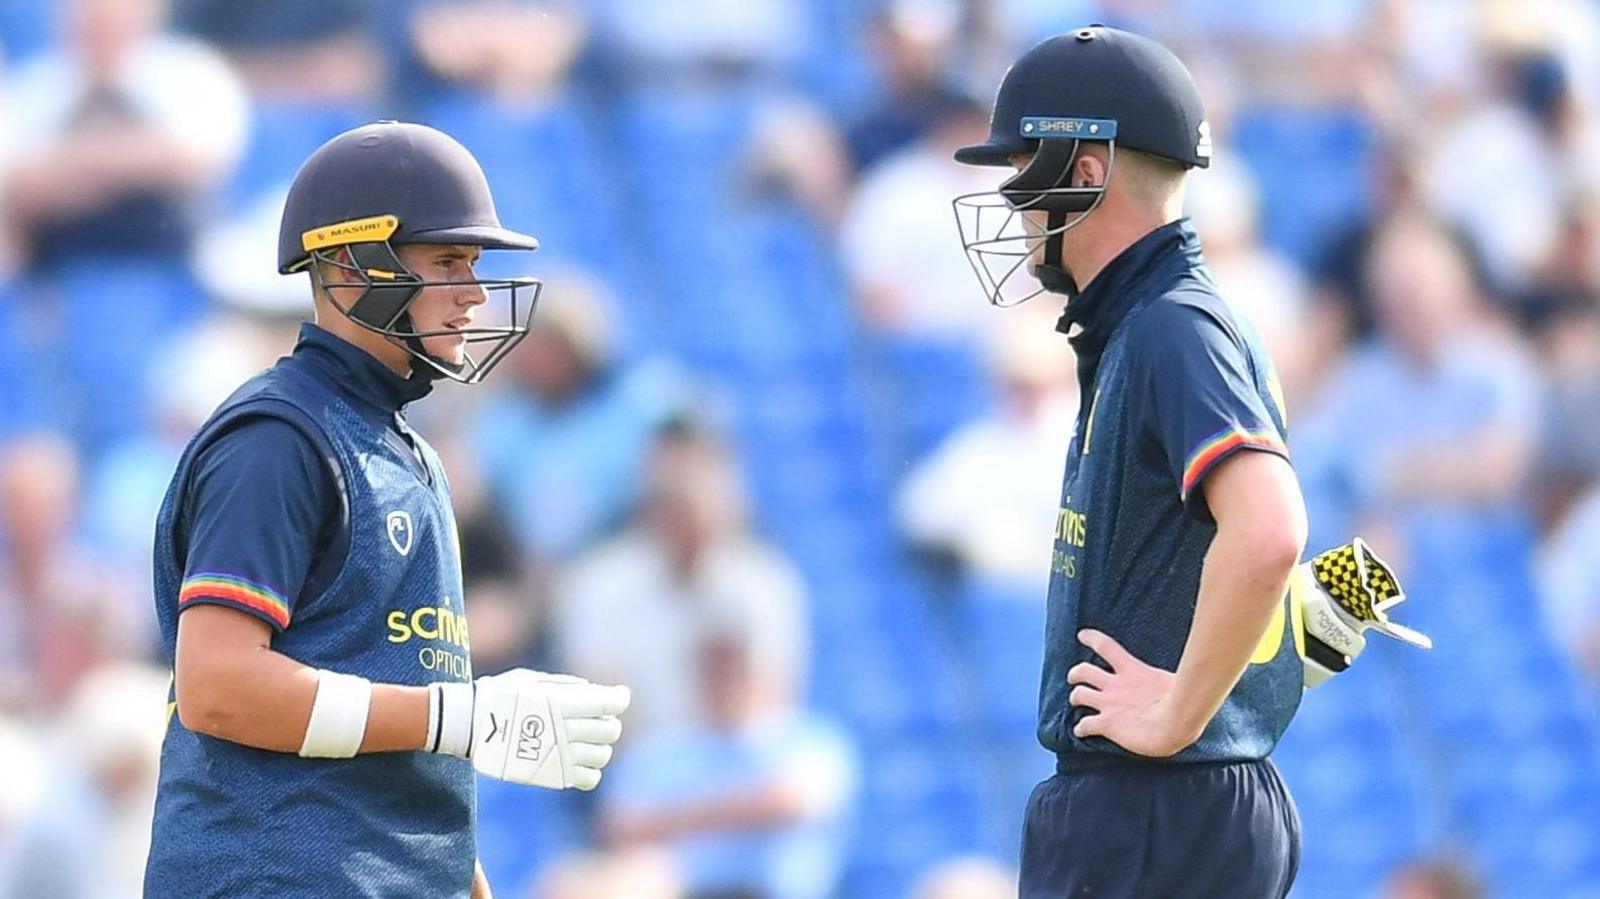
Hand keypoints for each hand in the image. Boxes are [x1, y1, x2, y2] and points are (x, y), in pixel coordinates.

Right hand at [432, 670, 629, 789]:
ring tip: (585, 741)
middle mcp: (564, 730)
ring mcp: (559, 755)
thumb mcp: (530, 679)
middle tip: (597, 719)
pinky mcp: (552, 775)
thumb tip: (591, 690)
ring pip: (602, 756)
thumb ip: (564, 685)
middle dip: (608, 723)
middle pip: (609, 731)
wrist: (468, 725)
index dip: (619, 698)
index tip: (619, 696)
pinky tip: (579, 761)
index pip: (608, 704)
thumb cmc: (498, 695)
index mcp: (561, 703)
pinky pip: (589, 779)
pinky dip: (590, 771)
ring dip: (599, 747)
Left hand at [1067, 629, 1195, 757]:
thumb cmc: (1184, 701)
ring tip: (1075, 701)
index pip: (1107, 647)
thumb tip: (1193, 676)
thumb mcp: (1176, 679)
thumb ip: (1172, 678)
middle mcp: (1115, 685)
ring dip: (1075, 697)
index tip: (1082, 635)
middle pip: (1084, 670)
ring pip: (1079, 694)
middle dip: (1075, 673)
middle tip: (1073, 677)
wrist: (1176, 722)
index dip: (1092, 639)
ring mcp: (1109, 704)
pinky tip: (1080, 732)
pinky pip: (1084, 725)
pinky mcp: (1107, 724)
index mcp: (1133, 671)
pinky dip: (1080, 729)